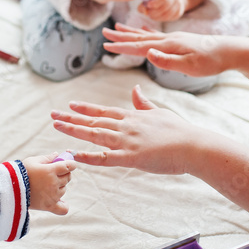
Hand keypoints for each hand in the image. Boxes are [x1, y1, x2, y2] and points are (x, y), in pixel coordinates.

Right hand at [21, 154, 76, 214]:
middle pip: (68, 177)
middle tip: (53, 174)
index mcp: (51, 170)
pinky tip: (59, 201)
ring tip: (46, 186)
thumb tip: (57, 155)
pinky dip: (63, 205)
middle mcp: (53, 183)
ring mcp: (52, 195)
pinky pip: (63, 209)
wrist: (9, 189)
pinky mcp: (49, 206)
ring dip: (59, 187)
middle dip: (63, 174)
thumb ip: (47, 158)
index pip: (69, 166)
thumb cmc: (20, 173)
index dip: (70, 164)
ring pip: (64, 189)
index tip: (67, 164)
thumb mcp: (33, 161)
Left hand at [51, 85, 211, 174]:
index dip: (86, 108)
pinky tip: (74, 155)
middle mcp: (126, 126)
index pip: (104, 111)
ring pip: (95, 134)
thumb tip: (135, 89)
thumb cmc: (181, 132)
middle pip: (94, 121)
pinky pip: (105, 158)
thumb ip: (144, 103)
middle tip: (53, 114)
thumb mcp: (160, 112)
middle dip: (72, 117)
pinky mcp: (132, 157)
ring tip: (57, 126)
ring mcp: (128, 141)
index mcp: (133, 117)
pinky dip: (88, 156)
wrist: (194, 145)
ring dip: (74, 130)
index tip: (70, 104)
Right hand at [102, 24, 231, 76]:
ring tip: (117, 27)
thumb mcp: (190, 66)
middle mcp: (168, 39)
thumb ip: (168, 61)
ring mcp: (174, 38)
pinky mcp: (179, 40)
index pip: (140, 47)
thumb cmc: (211, 61)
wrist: (229, 50)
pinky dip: (146, 32)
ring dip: (130, 32)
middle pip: (139, 37)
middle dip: (120, 36)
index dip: (122, 47)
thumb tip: (148, 54)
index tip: (106, 46)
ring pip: (146, 34)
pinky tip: (142, 30)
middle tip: (104, 33)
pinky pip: (156, 35)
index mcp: (168, 45)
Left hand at [137, 0, 187, 21]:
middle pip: (165, 7)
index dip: (155, 3)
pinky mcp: (180, 11)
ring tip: (152, 16)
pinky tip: (158, 17)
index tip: (149, 5)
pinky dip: (163, 19)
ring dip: (158, 17)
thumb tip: (144, 12)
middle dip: (154, 12)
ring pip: (168, 13)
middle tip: (149, 14)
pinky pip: (170, 17)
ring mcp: (179, 2)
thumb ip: (144, 4)